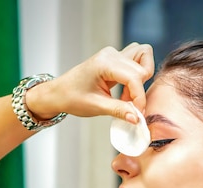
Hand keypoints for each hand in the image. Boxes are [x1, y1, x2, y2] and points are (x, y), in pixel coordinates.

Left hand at [27, 42, 154, 123]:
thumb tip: (137, 118)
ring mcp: (114, 54)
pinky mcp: (116, 58)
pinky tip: (125, 91)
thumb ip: (119, 111)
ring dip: (142, 78)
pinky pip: (136, 61)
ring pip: (143, 56)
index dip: (139, 97)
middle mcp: (111, 54)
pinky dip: (137, 76)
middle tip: (128, 106)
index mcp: (104, 63)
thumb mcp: (96, 106)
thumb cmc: (72, 97)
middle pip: (141, 68)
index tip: (138, 113)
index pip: (134, 77)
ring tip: (128, 95)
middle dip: (139, 90)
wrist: (59, 93)